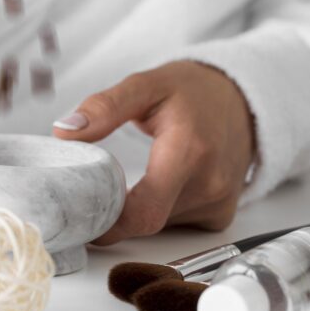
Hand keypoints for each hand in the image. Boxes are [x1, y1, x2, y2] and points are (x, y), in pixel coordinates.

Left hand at [52, 61, 256, 243]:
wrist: (244, 100)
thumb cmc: (193, 91)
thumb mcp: (146, 85)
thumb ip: (104, 107)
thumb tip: (65, 130)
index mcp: (189, 152)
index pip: (144, 212)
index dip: (107, 223)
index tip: (80, 213)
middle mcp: (210, 184)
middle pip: (147, 220)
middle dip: (114, 214)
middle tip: (90, 192)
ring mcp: (218, 204)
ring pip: (159, 225)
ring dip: (136, 210)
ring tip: (126, 178)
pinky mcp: (219, 215)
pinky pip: (176, 224)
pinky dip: (157, 210)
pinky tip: (155, 184)